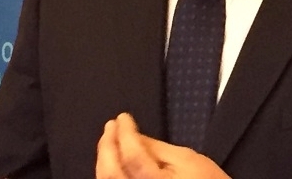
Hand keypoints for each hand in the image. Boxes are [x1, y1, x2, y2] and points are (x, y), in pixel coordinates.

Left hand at [96, 113, 230, 178]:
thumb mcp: (189, 159)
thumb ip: (158, 148)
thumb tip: (134, 135)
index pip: (133, 157)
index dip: (125, 134)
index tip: (123, 117)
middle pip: (112, 173)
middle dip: (107, 146)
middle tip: (110, 126)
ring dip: (103, 160)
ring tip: (108, 140)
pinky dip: (107, 174)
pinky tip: (110, 161)